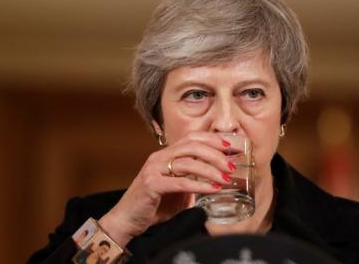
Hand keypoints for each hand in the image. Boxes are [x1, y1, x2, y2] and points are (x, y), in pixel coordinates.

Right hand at [98, 131, 233, 246]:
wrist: (126, 220)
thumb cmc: (153, 205)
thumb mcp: (178, 189)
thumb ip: (193, 181)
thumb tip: (219, 179)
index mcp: (165, 155)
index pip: (191, 138)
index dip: (212, 139)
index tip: (231, 146)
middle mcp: (159, 157)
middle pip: (192, 146)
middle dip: (215, 154)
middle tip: (232, 165)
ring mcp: (153, 169)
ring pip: (187, 162)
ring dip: (210, 170)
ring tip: (226, 179)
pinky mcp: (151, 185)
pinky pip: (180, 182)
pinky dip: (199, 185)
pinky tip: (212, 189)